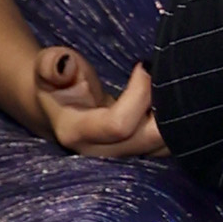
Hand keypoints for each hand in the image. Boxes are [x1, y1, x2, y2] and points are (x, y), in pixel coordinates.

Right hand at [31, 42, 163, 158]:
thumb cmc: (56, 83)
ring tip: (166, 87)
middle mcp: (102, 153)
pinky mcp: (139, 155)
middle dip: (164, 107)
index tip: (143, 66)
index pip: (119, 124)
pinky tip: (168, 99)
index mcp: (76, 132)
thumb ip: (51, 64)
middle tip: (163, 76)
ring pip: (165, 146)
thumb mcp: (47, 67)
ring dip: (174, 115)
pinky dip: (176, 122)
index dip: (139, 93)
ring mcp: (123, 157)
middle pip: (150, 139)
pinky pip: (168, 144)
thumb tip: (64, 63)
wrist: (60, 107)